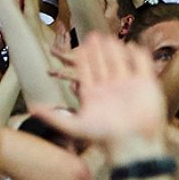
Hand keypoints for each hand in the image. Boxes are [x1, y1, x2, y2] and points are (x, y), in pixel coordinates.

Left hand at [33, 34, 167, 146]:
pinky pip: (141, 65)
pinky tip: (132, 45)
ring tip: (110, 38)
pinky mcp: (146, 85)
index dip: (84, 58)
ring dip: (115, 50)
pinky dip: (137, 55)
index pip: (87, 72)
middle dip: (98, 50)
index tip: (80, 46)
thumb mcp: (75, 127)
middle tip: (93, 35)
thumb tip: (31, 109)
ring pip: (120, 62)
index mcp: (94, 95)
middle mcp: (111, 89)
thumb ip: (54, 117)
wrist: (133, 144)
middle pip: (103, 64)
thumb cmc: (105, 137)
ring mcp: (129, 86)